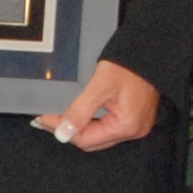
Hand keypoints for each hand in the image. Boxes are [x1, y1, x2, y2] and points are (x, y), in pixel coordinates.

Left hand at [29, 60, 159, 152]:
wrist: (149, 51)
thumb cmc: (128, 64)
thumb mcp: (100, 85)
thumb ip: (80, 111)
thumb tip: (62, 133)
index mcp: (126, 126)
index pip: (86, 139)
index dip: (62, 130)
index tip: (43, 119)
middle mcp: (134, 131)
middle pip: (93, 141)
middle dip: (69, 132)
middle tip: (48, 120)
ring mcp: (136, 126)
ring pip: (100, 135)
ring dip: (80, 128)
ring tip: (59, 118)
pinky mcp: (134, 118)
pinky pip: (108, 127)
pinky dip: (92, 123)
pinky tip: (79, 115)